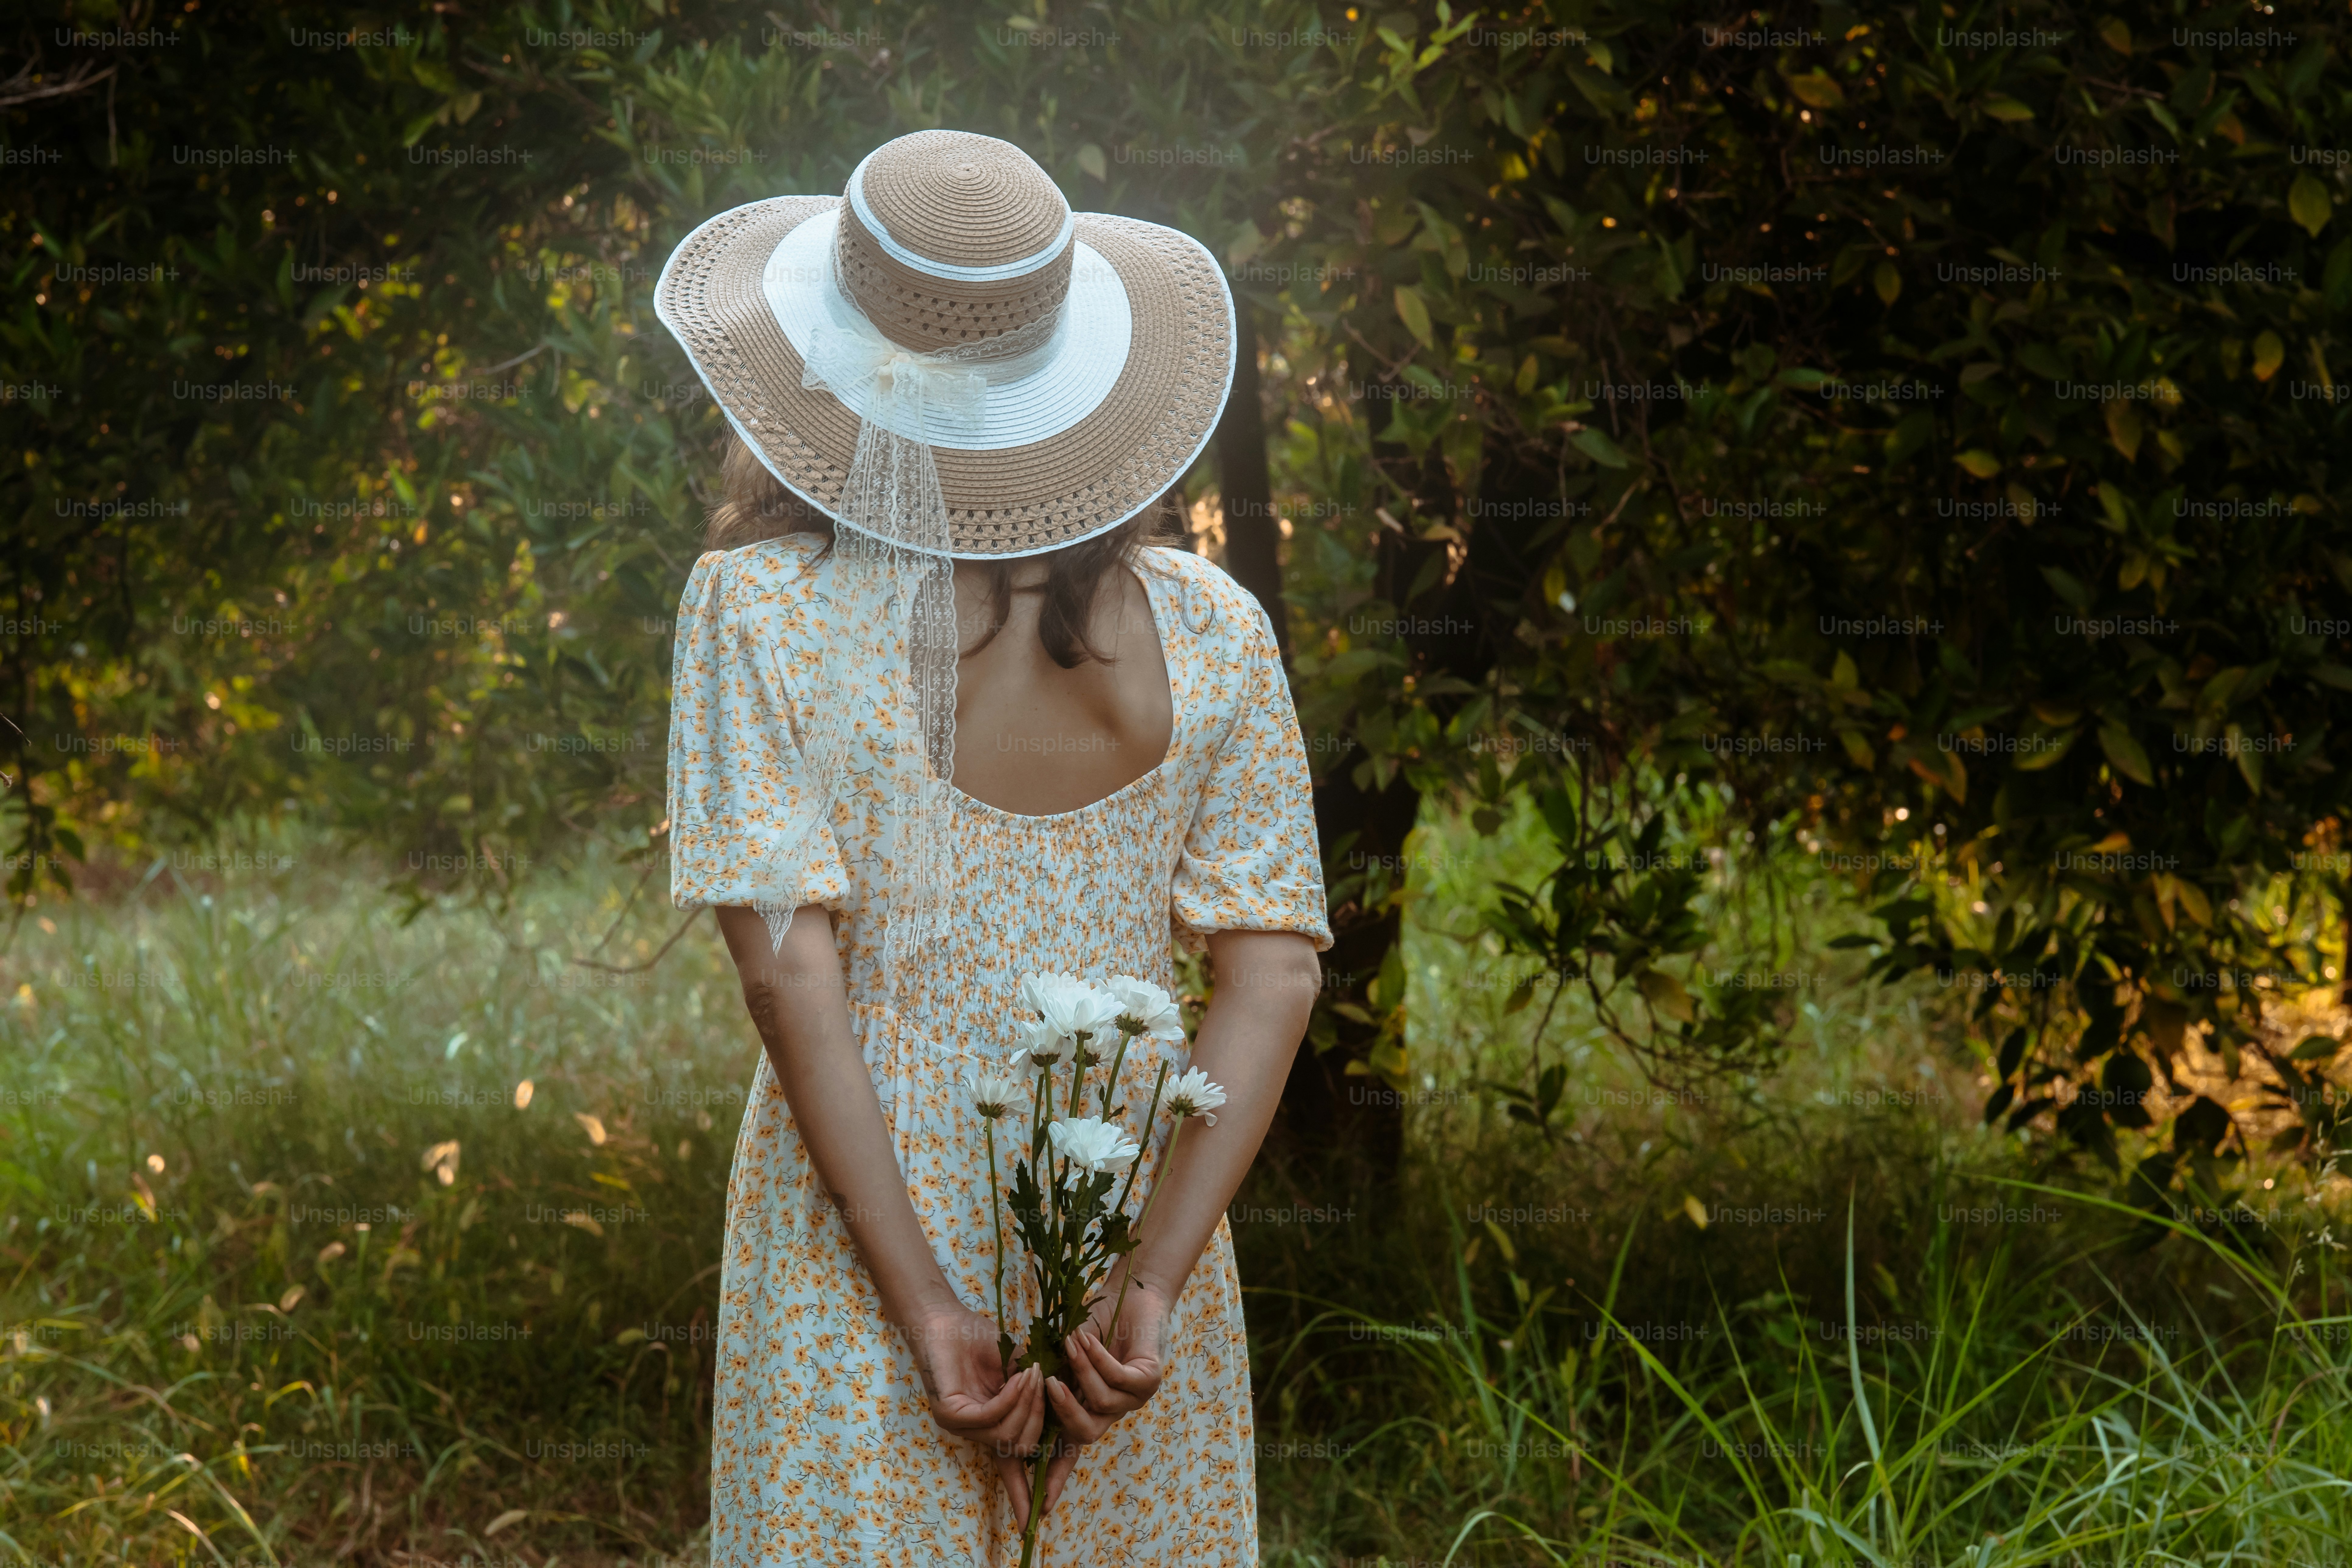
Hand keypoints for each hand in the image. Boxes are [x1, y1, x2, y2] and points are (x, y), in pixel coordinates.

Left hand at [906, 1304, 1043, 1510]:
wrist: (948, 1320)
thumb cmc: (981, 1342)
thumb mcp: (1021, 1371)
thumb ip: (1038, 1396)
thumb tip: (1067, 1416)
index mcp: (992, 1427)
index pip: (1010, 1471)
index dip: (1025, 1496)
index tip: (1036, 1519)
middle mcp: (975, 1433)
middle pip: (1021, 1450)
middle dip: (1041, 1418)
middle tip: (1046, 1381)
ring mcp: (961, 1426)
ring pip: (1009, 1437)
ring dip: (1030, 1403)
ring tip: (1034, 1372)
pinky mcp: (951, 1414)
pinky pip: (991, 1419)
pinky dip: (1012, 1398)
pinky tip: (1019, 1376)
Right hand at [1034, 1269, 1174, 1515]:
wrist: (1129, 1296)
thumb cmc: (1092, 1324)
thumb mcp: (1059, 1355)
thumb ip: (1046, 1380)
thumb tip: (1018, 1399)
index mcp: (1087, 1409)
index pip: (1068, 1451)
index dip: (1053, 1479)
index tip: (1038, 1511)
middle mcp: (1111, 1410)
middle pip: (1084, 1434)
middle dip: (1063, 1411)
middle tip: (1048, 1383)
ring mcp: (1133, 1398)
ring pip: (1101, 1404)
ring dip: (1081, 1372)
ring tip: (1072, 1341)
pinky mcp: (1150, 1380)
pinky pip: (1118, 1380)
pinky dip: (1098, 1358)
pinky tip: (1088, 1338)